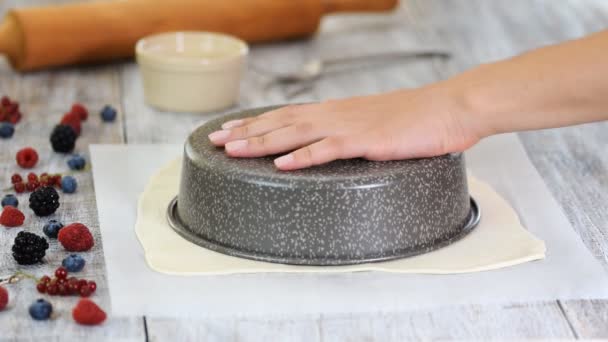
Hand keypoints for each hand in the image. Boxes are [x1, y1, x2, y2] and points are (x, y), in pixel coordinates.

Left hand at [208, 86, 482, 169]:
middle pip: (281, 122)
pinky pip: (328, 150)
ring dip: (261, 142)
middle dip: (245, 132)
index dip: (256, 122)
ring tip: (232, 149)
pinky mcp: (366, 141)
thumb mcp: (376, 122)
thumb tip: (332, 143)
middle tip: (214, 140)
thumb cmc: (417, 119)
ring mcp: (349, 126)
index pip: (287, 114)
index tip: (230, 129)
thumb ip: (351, 132)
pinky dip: (303, 157)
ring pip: (294, 134)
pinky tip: (281, 164)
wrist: (450, 108)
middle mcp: (335, 114)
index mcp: (337, 111)